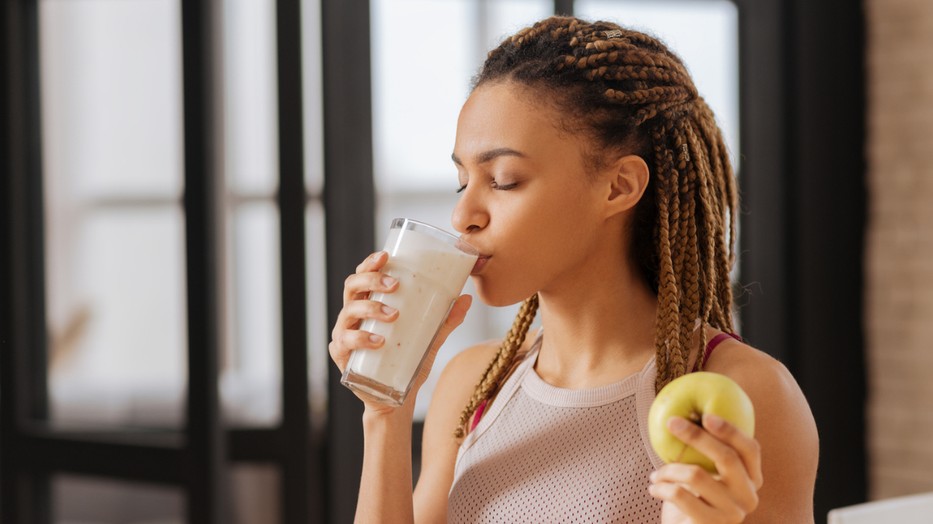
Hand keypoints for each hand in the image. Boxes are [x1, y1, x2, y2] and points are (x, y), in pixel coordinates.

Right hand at [328, 251, 471, 412]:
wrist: (395, 399)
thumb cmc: (407, 363)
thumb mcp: (429, 339)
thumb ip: (445, 320)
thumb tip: (467, 299)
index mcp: (369, 304)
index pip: (364, 276)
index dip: (370, 263)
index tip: (386, 255)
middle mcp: (353, 316)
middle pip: (352, 287)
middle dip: (371, 280)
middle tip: (394, 285)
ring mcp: (344, 334)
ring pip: (349, 311)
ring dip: (371, 307)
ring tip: (393, 314)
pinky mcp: (342, 356)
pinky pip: (346, 342)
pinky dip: (362, 339)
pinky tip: (380, 341)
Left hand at [649, 413, 762, 522]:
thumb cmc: (692, 500)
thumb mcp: (703, 473)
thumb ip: (705, 451)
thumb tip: (684, 413)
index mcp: (752, 480)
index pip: (750, 450)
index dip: (731, 430)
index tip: (706, 415)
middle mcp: (748, 497)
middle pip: (727, 457)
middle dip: (696, 436)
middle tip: (671, 423)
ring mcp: (732, 514)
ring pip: (697, 475)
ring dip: (668, 469)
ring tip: (655, 474)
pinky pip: (680, 495)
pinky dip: (661, 487)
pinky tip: (654, 488)